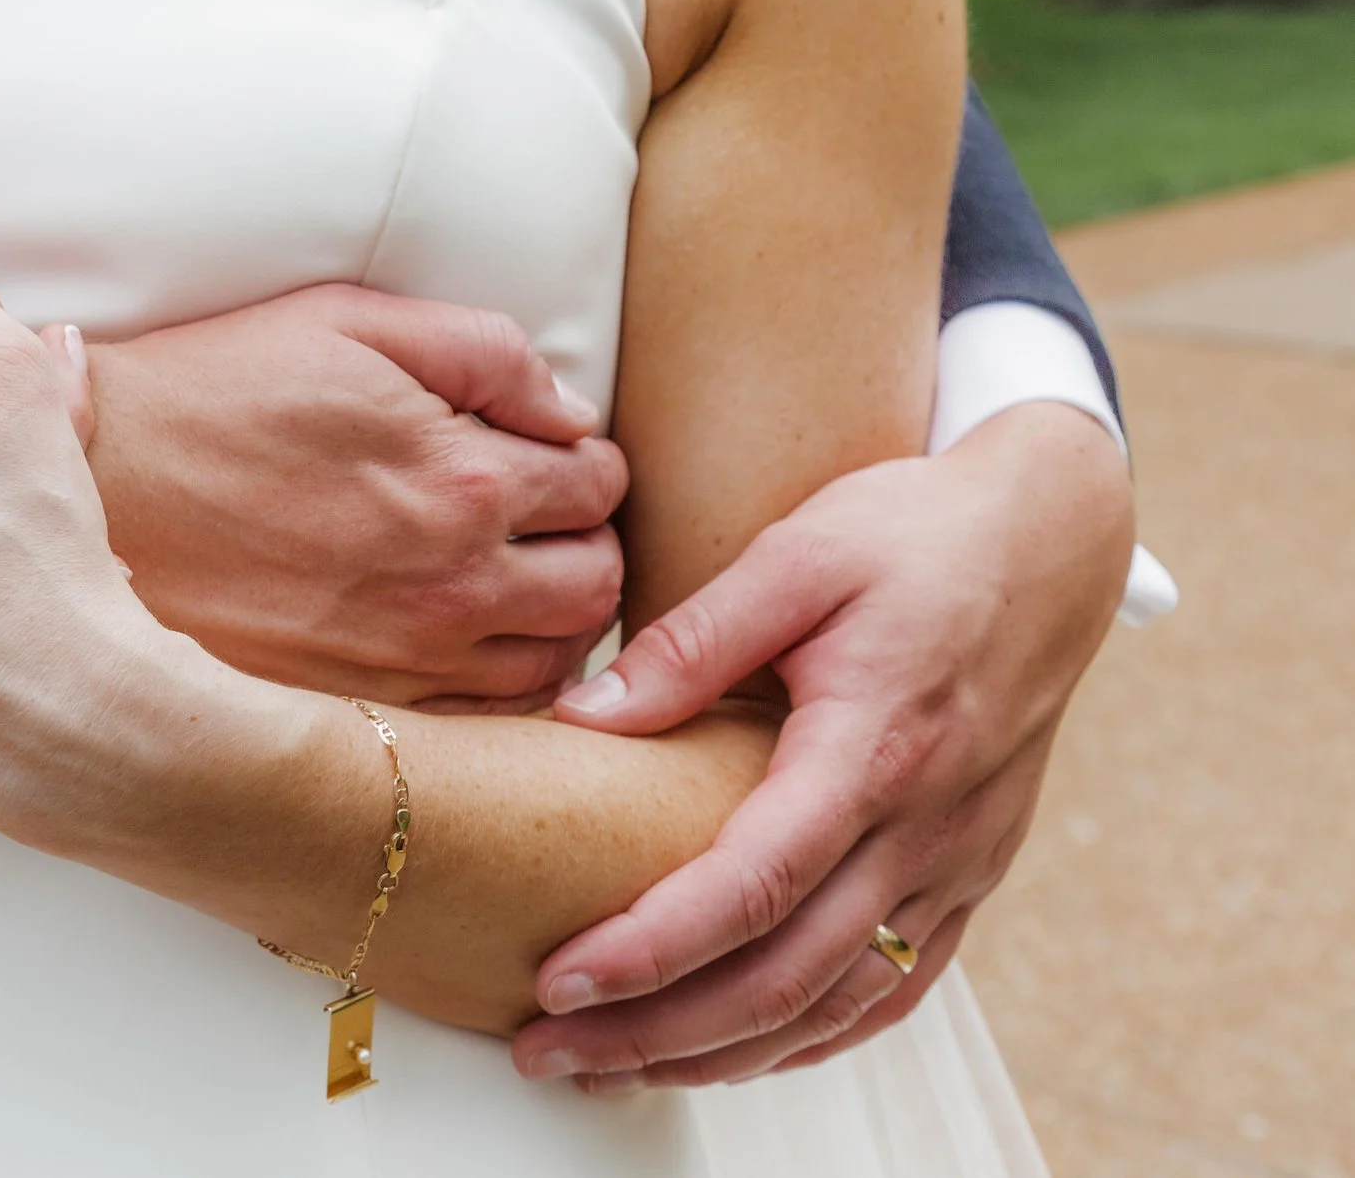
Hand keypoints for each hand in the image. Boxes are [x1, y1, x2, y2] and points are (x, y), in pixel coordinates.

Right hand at [84, 285, 627, 711]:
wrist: (96, 487)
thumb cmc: (213, 392)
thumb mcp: (348, 322)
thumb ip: (484, 352)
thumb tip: (568, 410)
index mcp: (459, 477)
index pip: (597, 484)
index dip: (582, 462)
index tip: (546, 457)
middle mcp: (451, 584)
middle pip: (598, 583)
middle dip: (586, 541)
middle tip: (540, 520)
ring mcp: (406, 659)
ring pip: (555, 661)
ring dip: (554, 618)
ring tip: (507, 581)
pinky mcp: (358, 708)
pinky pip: (484, 720)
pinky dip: (500, 684)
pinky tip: (462, 642)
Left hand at [512, 402, 1132, 1087]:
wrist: (1050, 539)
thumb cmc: (915, 534)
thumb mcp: (796, 554)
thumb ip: (691, 642)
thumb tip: (584, 717)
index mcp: (873, 750)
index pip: (753, 886)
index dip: (653, 950)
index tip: (560, 982)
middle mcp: (923, 829)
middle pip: (785, 977)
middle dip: (657, 1033)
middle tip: (549, 1053)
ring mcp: (956, 861)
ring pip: (837, 1003)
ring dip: (722, 1053)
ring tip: (614, 1067)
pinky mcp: (970, 871)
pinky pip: (893, 988)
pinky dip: (810, 1035)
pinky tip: (738, 1051)